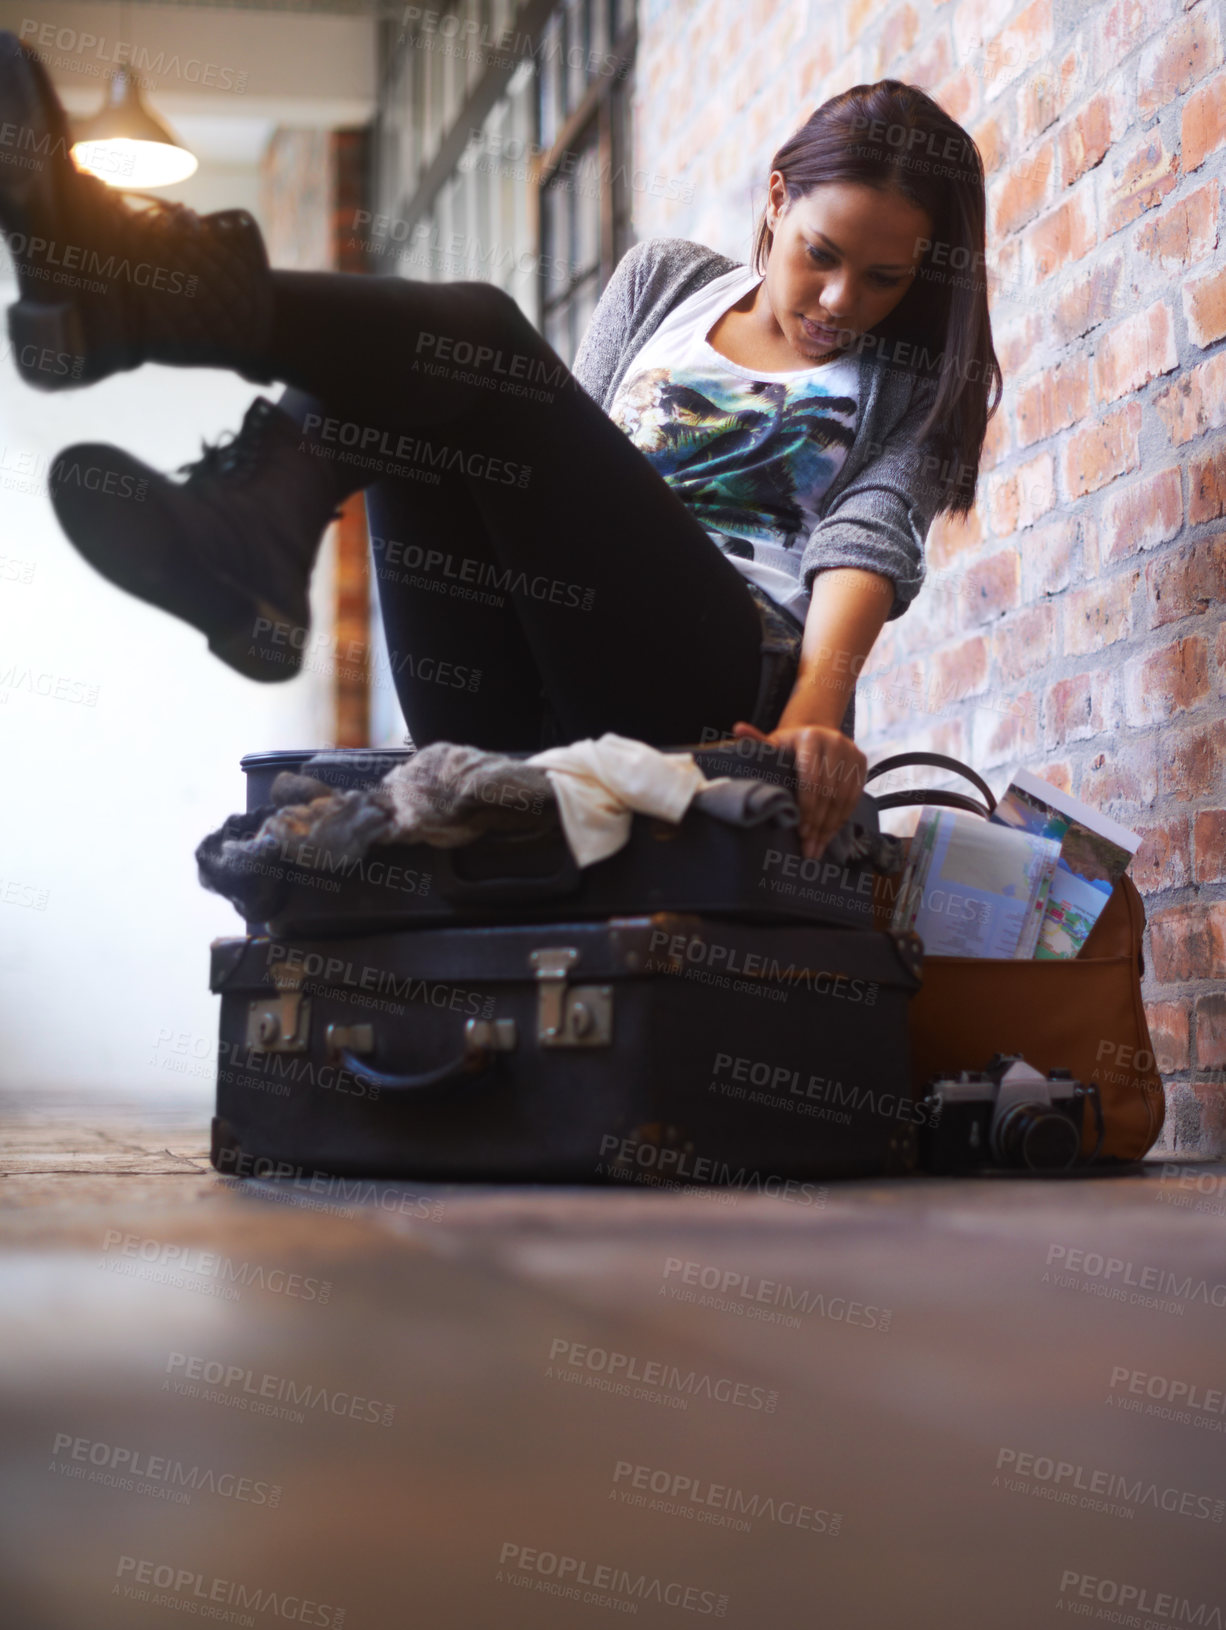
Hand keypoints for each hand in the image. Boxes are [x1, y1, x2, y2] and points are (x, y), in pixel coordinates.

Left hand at [731, 720, 866, 859]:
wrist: (813, 734)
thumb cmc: (787, 747)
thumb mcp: (772, 744)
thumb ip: (756, 742)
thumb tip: (738, 728)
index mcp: (811, 738)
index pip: (812, 779)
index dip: (807, 808)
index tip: (801, 832)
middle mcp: (835, 742)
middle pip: (829, 792)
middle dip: (818, 824)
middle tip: (809, 847)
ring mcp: (851, 751)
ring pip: (844, 797)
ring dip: (831, 826)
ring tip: (818, 846)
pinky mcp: (861, 762)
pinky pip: (854, 797)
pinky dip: (842, 818)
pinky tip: (830, 834)